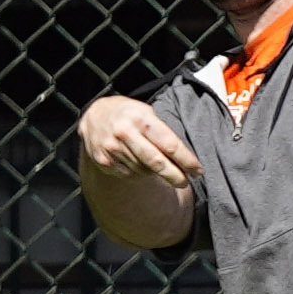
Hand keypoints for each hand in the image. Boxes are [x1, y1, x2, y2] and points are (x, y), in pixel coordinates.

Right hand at [78, 96, 202, 188]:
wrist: (94, 116)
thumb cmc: (128, 113)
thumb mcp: (146, 112)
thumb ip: (162, 130)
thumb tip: (184, 156)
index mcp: (140, 119)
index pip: (169, 144)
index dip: (186, 160)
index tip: (198, 170)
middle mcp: (125, 133)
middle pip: (157, 163)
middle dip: (175, 176)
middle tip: (185, 182)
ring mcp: (113, 149)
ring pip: (144, 171)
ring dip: (157, 174)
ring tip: (160, 168)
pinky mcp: (105, 161)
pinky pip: (130, 175)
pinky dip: (140, 173)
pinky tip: (141, 165)